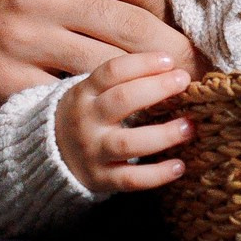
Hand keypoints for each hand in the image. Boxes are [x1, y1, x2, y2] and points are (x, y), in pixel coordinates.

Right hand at [0, 0, 198, 104]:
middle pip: (134, 28)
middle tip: (196, 69)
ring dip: (145, 84)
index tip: (167, 20)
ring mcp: (24, 41)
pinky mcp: (5, 82)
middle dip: (174, 53)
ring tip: (169, 94)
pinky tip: (114, 110)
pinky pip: (66, 98)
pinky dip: (94, 105)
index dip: (163, 4)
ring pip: (108, 68)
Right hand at [57, 52, 193, 193]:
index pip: (112, 71)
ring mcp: (92, 152)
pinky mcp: (101, 179)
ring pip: (127, 143)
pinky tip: (179, 166)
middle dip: (156, 88)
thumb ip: (123, 80)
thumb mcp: (92, 92)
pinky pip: (130, 179)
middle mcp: (86, 121)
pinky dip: (156, 174)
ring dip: (162, 134)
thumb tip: (172, 68)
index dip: (143, 63)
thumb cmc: (88, 116)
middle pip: (121, 100)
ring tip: (189, 127)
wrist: (52, 155)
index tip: (169, 60)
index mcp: (84, 93)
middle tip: (184, 81)